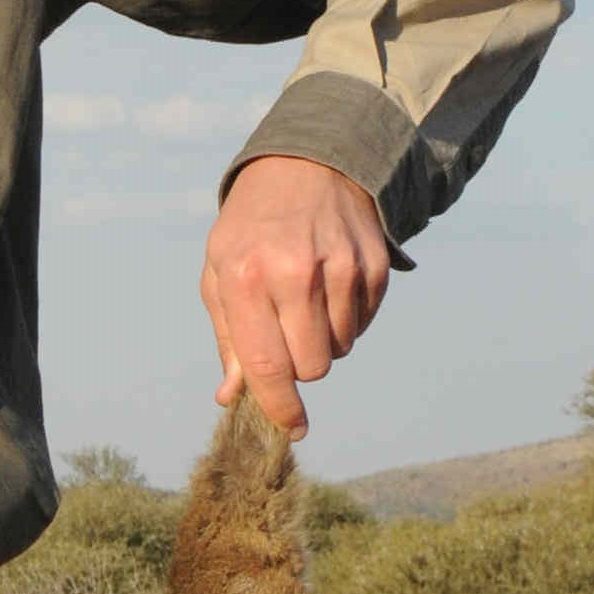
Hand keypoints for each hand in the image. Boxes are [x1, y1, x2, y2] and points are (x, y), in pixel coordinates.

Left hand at [200, 156, 389, 439]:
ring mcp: (340, 267)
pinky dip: (345, 321)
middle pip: (311, 367)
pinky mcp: (374, 265)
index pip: (267, 364)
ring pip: (339, 349)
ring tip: (304, 303)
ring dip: (322, 342)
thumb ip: (229, 339)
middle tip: (285, 336)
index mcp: (247, 277)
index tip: (291, 429)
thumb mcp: (220, 274)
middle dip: (298, 367)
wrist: (305, 165)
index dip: (279, 406)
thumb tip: (233, 397)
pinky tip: (328, 289)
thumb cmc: (251, 229)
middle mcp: (295, 272)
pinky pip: (363, 326)